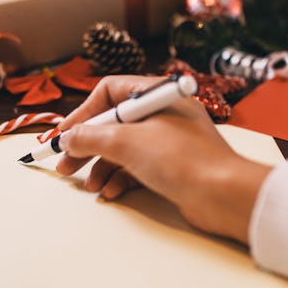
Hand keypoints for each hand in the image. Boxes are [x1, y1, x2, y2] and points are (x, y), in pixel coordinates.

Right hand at [55, 76, 271, 243]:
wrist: (224, 195)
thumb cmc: (183, 159)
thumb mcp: (126, 143)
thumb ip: (91, 137)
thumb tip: (68, 139)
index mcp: (156, 95)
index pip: (109, 92)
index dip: (82, 113)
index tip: (63, 135)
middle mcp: (163, 113)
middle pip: (113, 123)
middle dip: (87, 145)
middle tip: (65, 165)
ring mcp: (168, 140)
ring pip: (123, 148)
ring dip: (101, 166)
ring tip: (88, 186)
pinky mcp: (172, 165)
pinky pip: (137, 166)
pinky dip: (120, 177)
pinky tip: (110, 192)